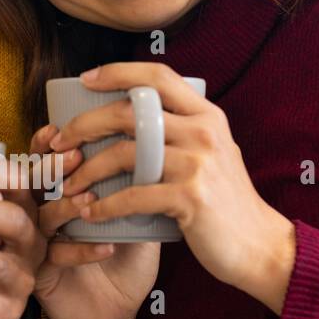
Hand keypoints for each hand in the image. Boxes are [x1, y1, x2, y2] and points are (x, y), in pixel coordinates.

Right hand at [29, 121, 160, 318]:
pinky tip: (107, 247)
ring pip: (40, 218)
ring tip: (88, 199)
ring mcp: (37, 247)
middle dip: (50, 167)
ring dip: (64, 207)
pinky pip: (55, 257)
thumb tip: (153, 145)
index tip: (59, 128)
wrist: (118, 313)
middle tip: (73, 156)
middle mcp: (41, 217)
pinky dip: (81, 250)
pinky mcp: (40, 277)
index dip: (46, 145)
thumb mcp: (135, 218)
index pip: (44, 162)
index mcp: (58, 196)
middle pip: (32, 184)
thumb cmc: (125, 261)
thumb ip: (138, 186)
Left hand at [50, 63, 296, 313]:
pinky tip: (89, 213)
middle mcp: (204, 131)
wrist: (259, 245)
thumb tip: (131, 117)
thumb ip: (181, 133)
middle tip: (59, 143)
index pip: (158, 76)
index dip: (117, 72)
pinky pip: (133, 196)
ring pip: (125, 153)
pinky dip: (105, 206)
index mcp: (207, 114)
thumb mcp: (212, 154)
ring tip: (68, 186)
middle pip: (130, 112)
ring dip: (87, 170)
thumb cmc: (225, 203)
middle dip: (85, 125)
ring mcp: (199, 162)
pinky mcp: (191, 197)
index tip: (85, 79)